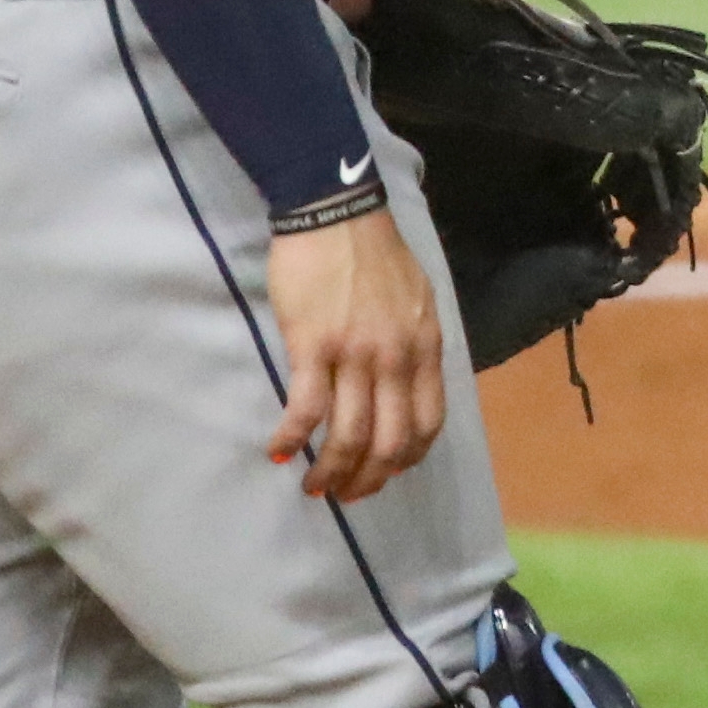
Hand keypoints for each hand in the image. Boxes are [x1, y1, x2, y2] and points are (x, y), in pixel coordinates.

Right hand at [263, 204, 449, 503]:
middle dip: (368, 479)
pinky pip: (306, 408)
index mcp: (426, 347)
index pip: (429, 422)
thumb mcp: (418, 301)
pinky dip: (291, 438)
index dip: (407, 459)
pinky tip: (278, 450)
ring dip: (330, 472)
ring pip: (349, 435)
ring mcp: (356, 353)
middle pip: (390, 441)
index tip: (386, 472)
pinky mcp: (314, 346)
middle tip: (346, 493)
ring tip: (313, 486)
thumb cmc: (375, 254)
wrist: (336, 213)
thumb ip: (415, 344)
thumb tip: (407, 384)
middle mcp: (397, 357)